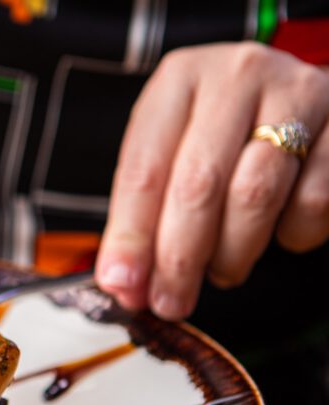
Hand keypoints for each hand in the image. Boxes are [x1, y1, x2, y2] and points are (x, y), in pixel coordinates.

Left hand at [96, 43, 328, 319]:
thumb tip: (123, 284)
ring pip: (255, 195)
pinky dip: (291, 236)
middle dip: (179, 257)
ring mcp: (299, 93)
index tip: (123, 285)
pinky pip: (313, 200)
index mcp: (179, 80)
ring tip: (221, 272)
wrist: (294, 99)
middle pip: (198, 183)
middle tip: (170, 301)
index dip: (131, 236)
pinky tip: (277, 236)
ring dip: (232, 253)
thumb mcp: (170, 158)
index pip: (144, 169)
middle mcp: (237, 75)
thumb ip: (143, 217)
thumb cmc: (219, 135)